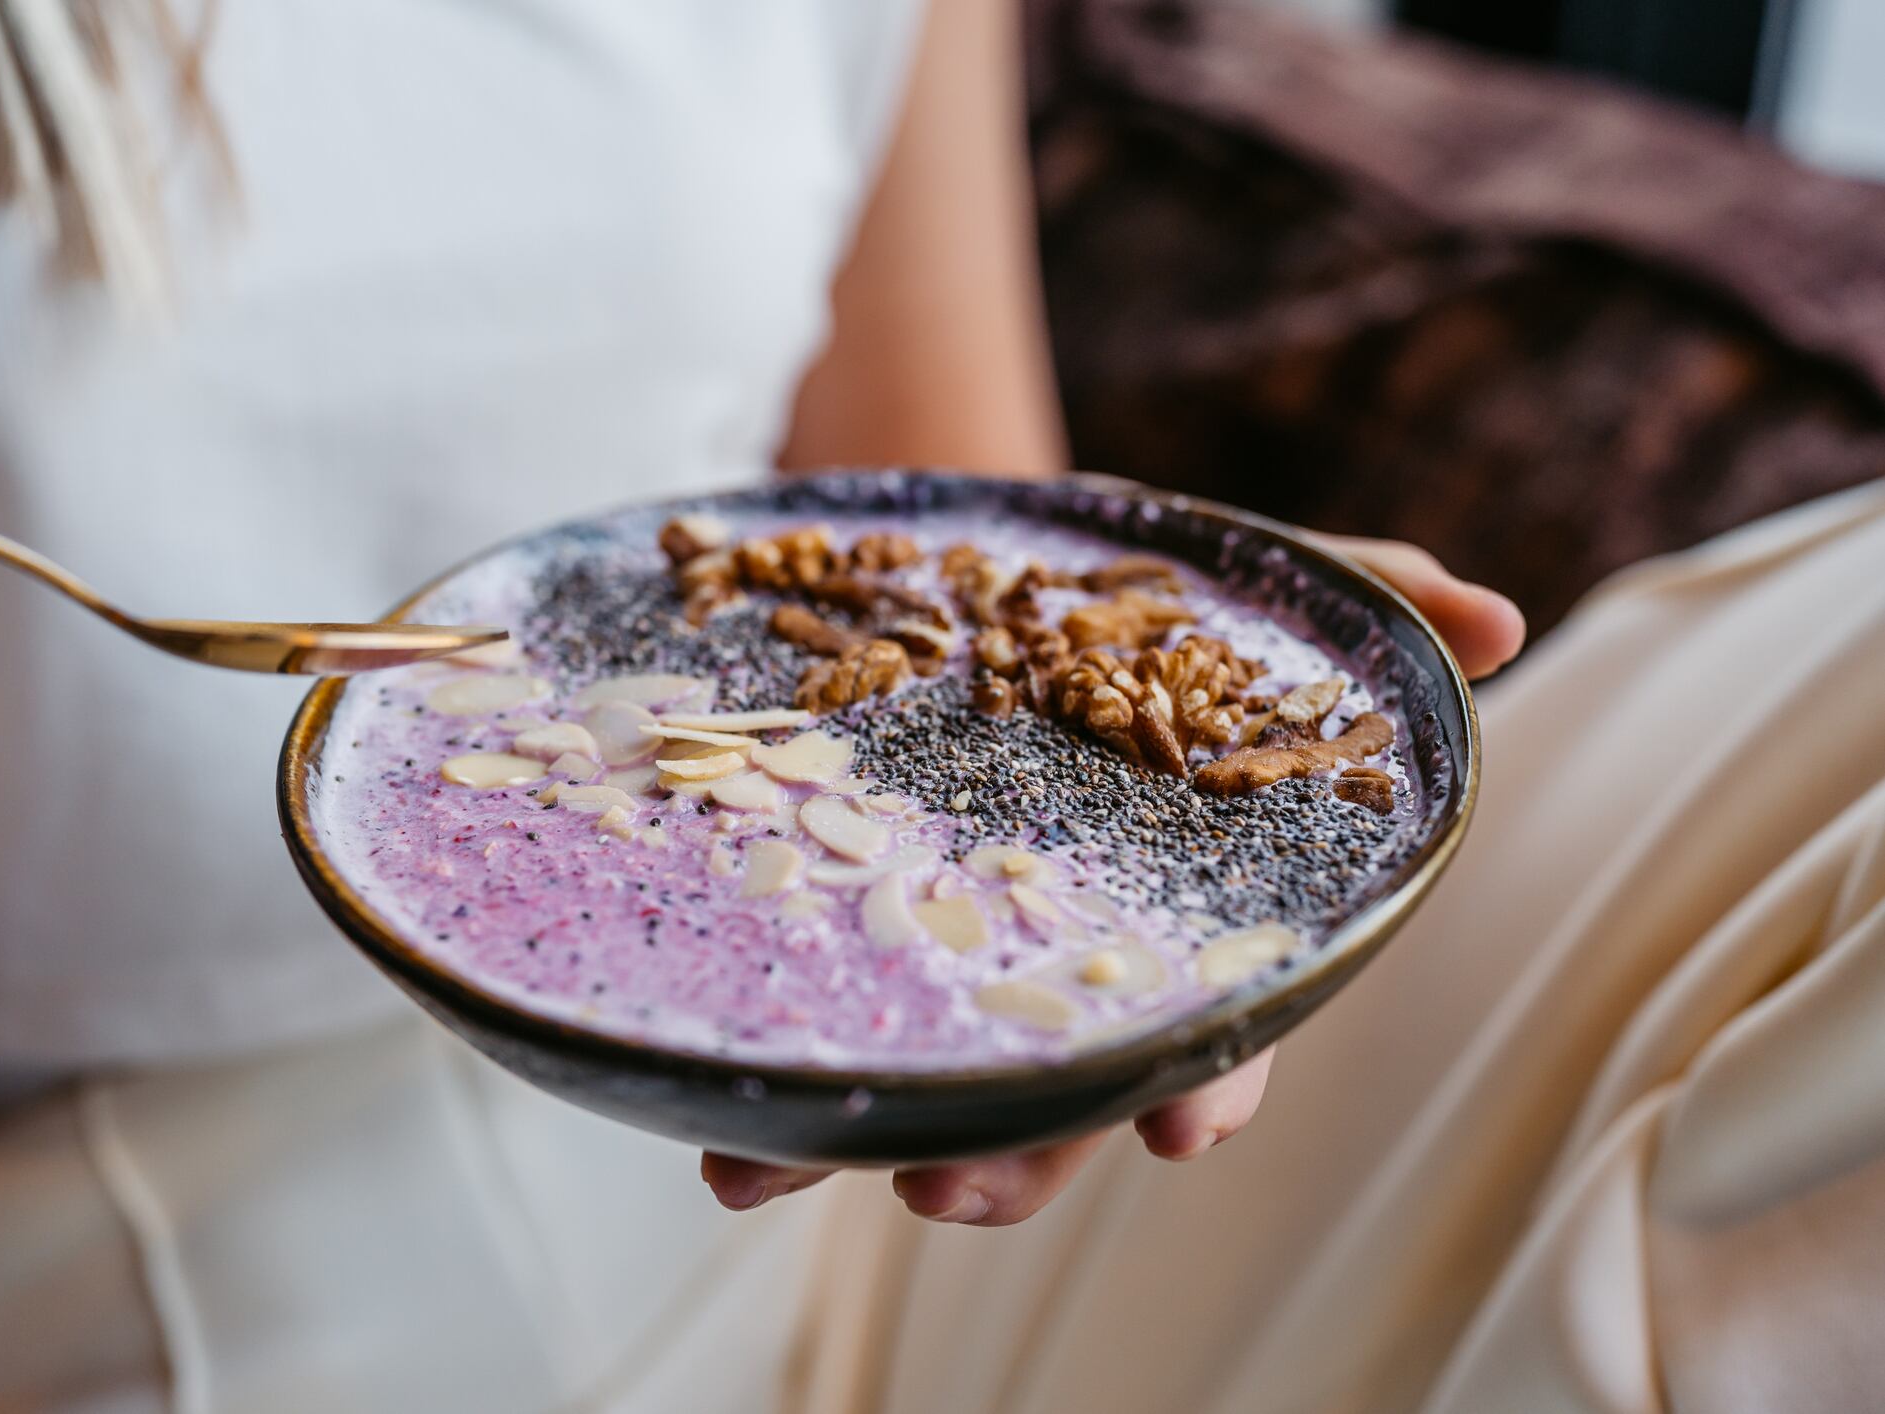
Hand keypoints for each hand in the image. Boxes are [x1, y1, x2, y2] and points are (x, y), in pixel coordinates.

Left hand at [703, 536, 1522, 1223]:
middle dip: (1015, 1156)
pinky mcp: (855, 932)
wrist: (973, 567)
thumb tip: (1500, 625)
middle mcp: (1072, 964)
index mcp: (1181, 917)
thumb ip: (1366, 604)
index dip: (1207, 1085)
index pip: (1215, 1027)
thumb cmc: (1139, 604)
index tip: (1183, 1136)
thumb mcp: (1247, 589)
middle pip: (1056, 1092)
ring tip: (771, 1168)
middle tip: (953, 1195)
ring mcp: (959, 959)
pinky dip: (769, 1087)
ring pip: (930, 1084)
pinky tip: (716, 1125)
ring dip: (860, 1141)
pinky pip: (819, 1021)